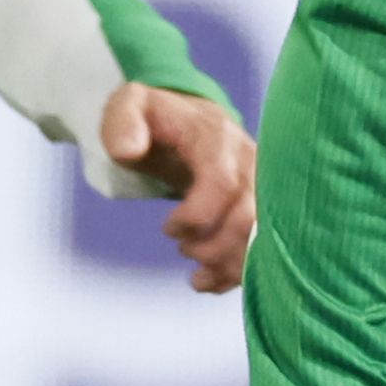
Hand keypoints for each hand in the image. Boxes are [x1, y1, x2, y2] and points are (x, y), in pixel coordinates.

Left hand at [101, 84, 256, 292]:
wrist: (191, 118)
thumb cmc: (157, 118)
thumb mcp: (129, 105)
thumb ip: (122, 121)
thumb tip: (129, 151)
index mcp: (217, 140)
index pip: (223, 184)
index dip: (196, 217)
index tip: (167, 229)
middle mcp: (249, 162)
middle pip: (250, 216)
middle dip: (215, 246)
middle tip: (184, 250)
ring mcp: (260, 183)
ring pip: (262, 235)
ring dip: (230, 264)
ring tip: (196, 270)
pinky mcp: (262, 203)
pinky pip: (262, 244)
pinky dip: (237, 271)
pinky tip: (208, 280)